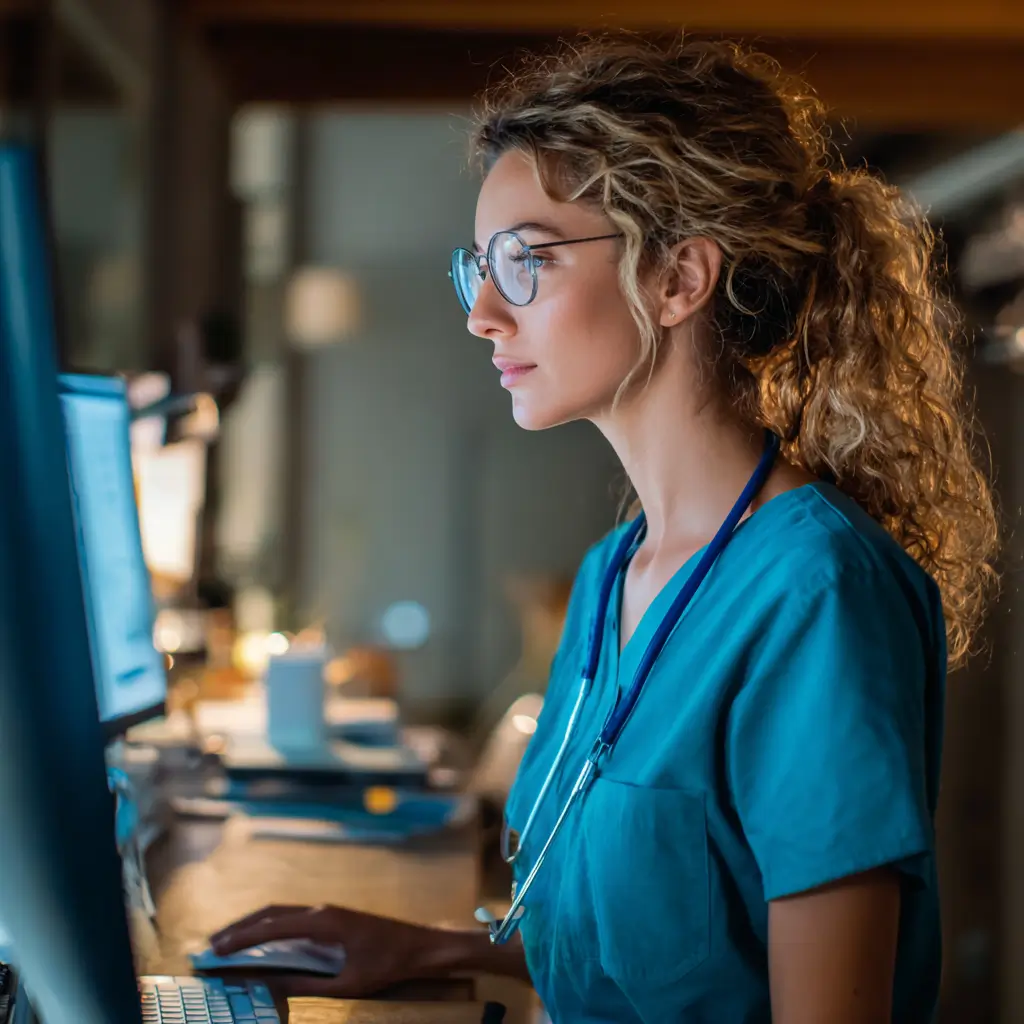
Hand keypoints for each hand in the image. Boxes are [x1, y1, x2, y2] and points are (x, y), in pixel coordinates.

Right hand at [209, 903, 448, 997]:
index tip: (216, 948)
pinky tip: (261, 941)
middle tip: (211, 946)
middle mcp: (322, 910)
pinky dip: (271, 927)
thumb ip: (307, 983)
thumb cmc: (387, 964)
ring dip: (254, 925)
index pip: (274, 925)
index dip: (242, 937)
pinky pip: (294, 918)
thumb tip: (271, 985)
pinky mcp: (331, 917)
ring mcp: (327, 911)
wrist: (418, 946)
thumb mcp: (347, 983)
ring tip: (227, 943)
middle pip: (272, 912)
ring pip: (281, 912)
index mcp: (324, 921)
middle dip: (240, 928)